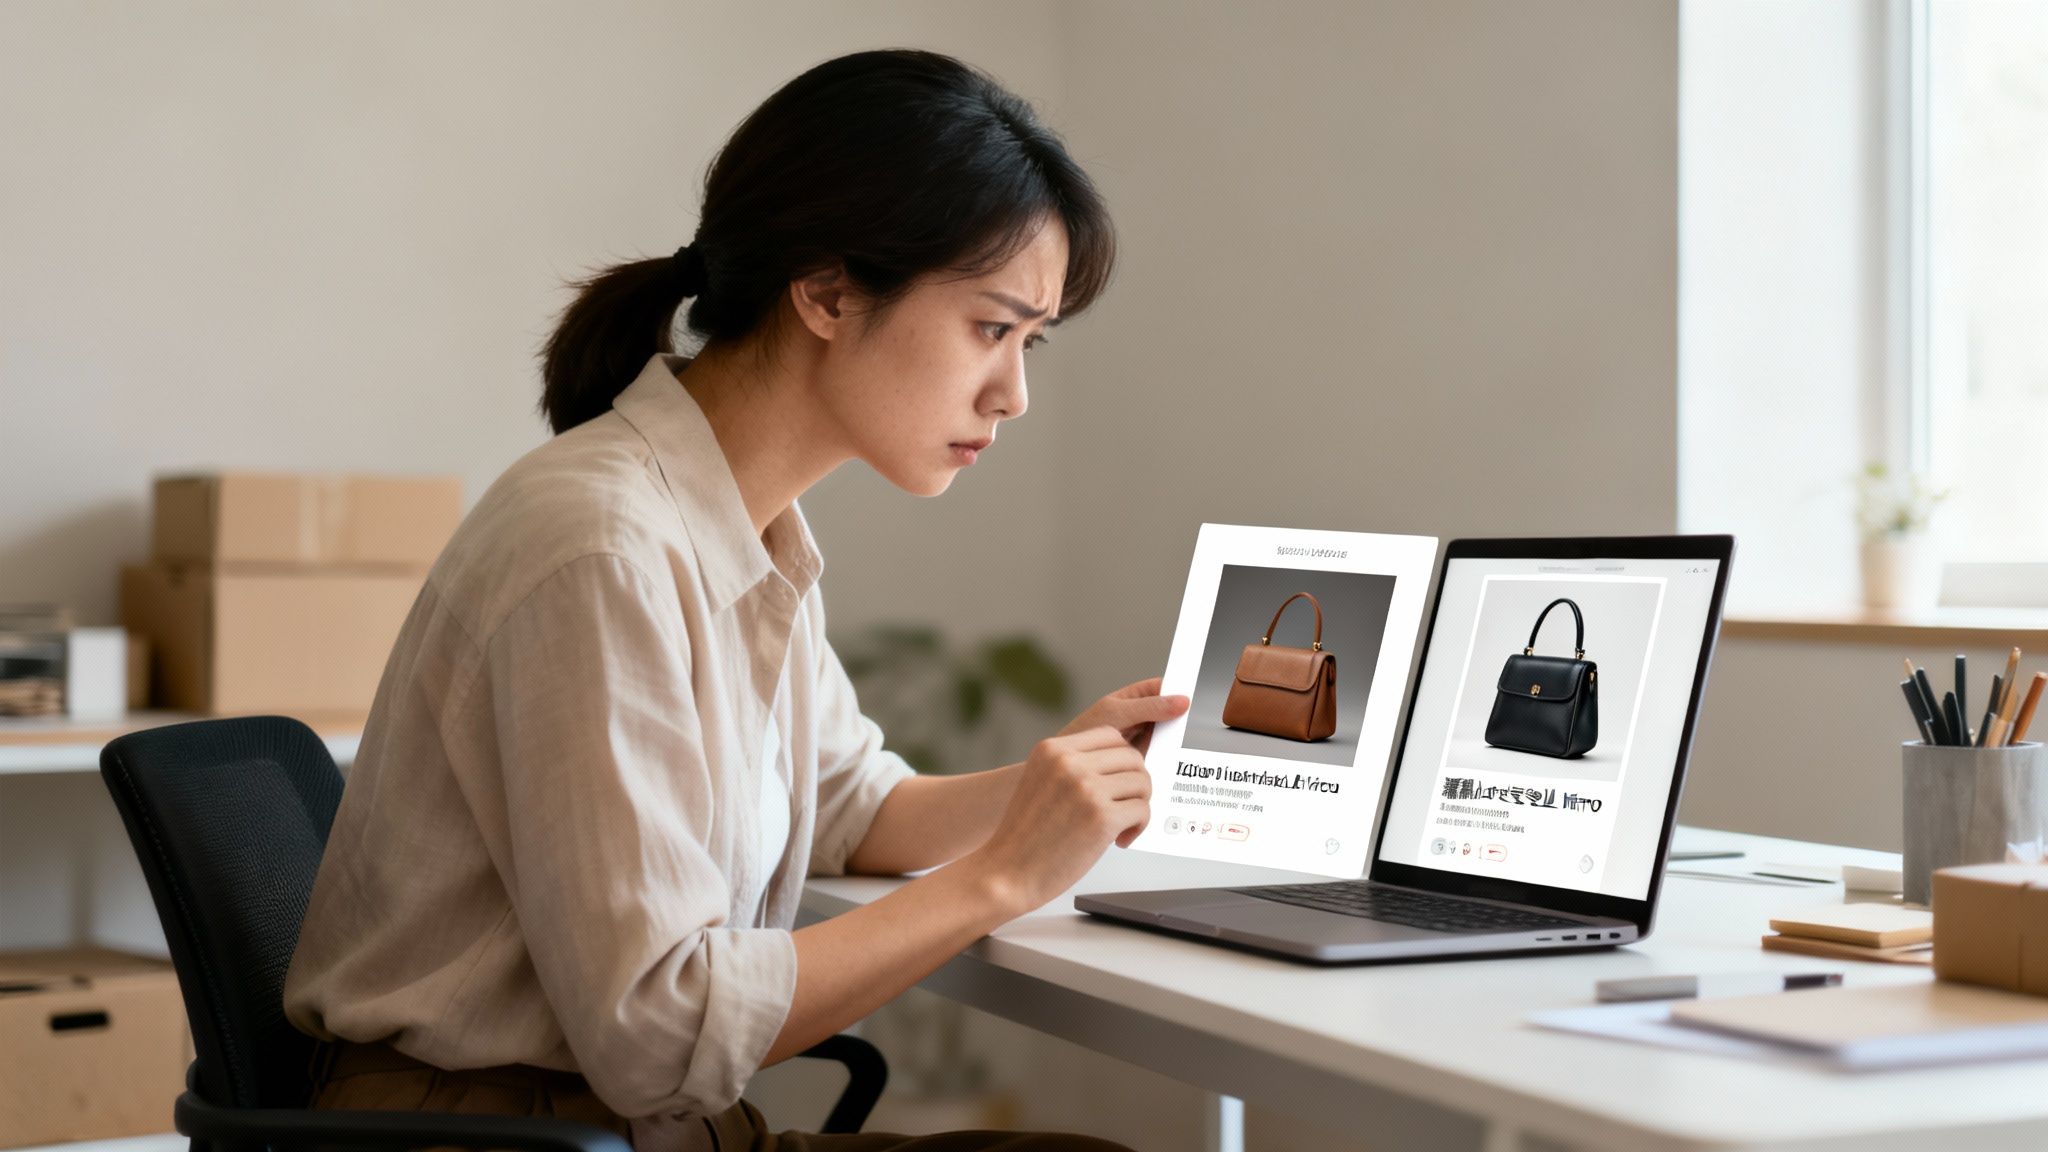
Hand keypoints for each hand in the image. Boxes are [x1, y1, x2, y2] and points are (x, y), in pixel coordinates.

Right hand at [967, 726, 1153, 913]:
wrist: (1006, 874)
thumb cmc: (1026, 836)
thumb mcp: (1040, 781)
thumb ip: (1073, 767)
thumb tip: (1122, 766)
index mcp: (1052, 749)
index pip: (1111, 735)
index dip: (1123, 758)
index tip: (1120, 780)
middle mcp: (1069, 763)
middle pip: (1131, 757)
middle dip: (1135, 783)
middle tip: (1125, 805)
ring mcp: (1086, 788)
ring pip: (1142, 782)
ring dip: (1138, 805)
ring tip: (1121, 825)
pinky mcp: (1102, 818)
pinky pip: (1143, 810)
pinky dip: (1138, 827)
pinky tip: (1119, 840)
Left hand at [1058, 677, 1188, 754]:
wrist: (1070, 767)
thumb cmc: (1083, 733)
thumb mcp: (1117, 714)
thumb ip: (1149, 707)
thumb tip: (1182, 700)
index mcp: (1133, 698)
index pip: (1162, 687)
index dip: (1178, 687)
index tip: (1194, 689)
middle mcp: (1140, 716)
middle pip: (1169, 712)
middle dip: (1179, 715)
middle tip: (1191, 718)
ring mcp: (1143, 737)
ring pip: (1168, 734)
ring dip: (1175, 737)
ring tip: (1181, 738)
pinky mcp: (1144, 758)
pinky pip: (1163, 753)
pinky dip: (1168, 755)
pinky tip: (1172, 755)